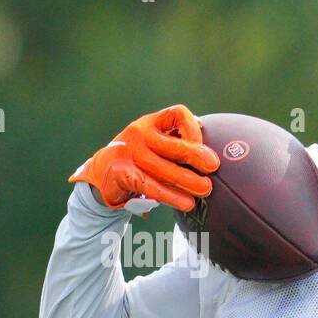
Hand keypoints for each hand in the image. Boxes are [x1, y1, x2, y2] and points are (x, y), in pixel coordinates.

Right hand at [69, 105, 218, 211]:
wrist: (105, 172)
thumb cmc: (143, 158)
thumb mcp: (160, 143)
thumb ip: (182, 143)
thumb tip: (212, 154)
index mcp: (152, 122)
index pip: (177, 114)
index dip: (194, 129)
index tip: (204, 145)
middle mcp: (139, 133)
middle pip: (171, 144)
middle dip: (194, 155)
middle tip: (213, 167)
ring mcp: (129, 154)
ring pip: (162, 168)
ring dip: (186, 181)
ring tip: (205, 189)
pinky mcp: (122, 174)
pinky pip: (149, 186)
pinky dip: (170, 196)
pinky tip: (186, 203)